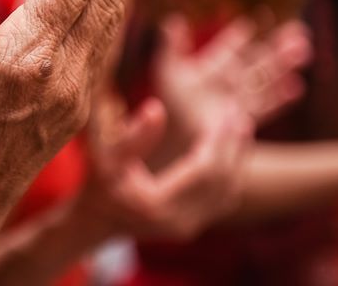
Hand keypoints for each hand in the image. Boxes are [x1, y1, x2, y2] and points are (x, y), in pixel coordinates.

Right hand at [79, 93, 252, 240]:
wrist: (95, 220)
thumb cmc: (97, 184)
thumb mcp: (106, 157)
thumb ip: (133, 136)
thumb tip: (158, 108)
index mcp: (158, 205)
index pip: (203, 170)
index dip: (217, 140)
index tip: (226, 113)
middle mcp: (178, 223)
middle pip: (220, 181)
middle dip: (232, 146)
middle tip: (240, 115)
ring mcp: (187, 229)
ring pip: (226, 191)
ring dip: (236, 159)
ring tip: (241, 128)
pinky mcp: (191, 228)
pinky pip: (221, 200)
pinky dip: (230, 174)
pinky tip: (232, 151)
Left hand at [154, 16, 310, 126]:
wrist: (178, 137)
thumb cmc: (173, 104)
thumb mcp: (170, 71)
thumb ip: (173, 46)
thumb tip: (172, 19)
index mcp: (217, 66)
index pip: (233, 47)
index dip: (243, 35)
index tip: (262, 16)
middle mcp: (234, 80)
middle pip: (260, 60)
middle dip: (279, 47)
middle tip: (300, 32)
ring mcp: (242, 99)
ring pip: (268, 80)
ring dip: (286, 67)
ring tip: (305, 51)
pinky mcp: (245, 118)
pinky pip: (267, 106)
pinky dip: (281, 98)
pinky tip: (297, 88)